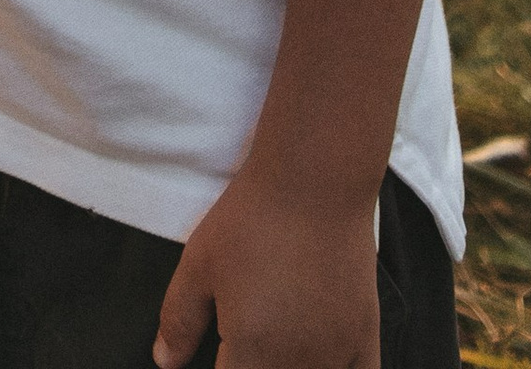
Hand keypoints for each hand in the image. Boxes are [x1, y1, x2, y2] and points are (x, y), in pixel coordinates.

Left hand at [155, 175, 381, 368]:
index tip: (222, 353)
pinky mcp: (364, 337)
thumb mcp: (199, 265)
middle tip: (246, 339)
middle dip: (252, 366)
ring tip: (273, 346)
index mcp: (252, 355)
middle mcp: (298, 366)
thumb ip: (180, 321)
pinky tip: (323, 359)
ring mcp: (336, 355)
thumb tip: (166, 360)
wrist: (314, 181)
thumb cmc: (254, 218)